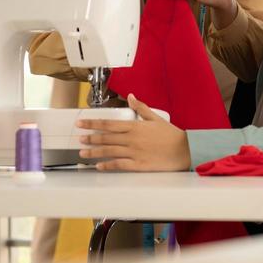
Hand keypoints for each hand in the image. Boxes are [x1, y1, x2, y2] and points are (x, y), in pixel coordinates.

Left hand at [76, 94, 190, 171]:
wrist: (184, 150)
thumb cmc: (171, 134)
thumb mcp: (155, 118)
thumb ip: (141, 108)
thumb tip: (130, 97)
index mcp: (135, 126)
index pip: (108, 124)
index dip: (93, 123)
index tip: (81, 123)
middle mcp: (131, 139)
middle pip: (106, 138)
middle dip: (90, 138)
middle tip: (79, 139)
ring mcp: (134, 152)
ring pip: (109, 151)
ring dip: (94, 152)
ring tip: (83, 153)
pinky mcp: (138, 164)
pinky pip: (119, 165)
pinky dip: (108, 165)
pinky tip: (99, 166)